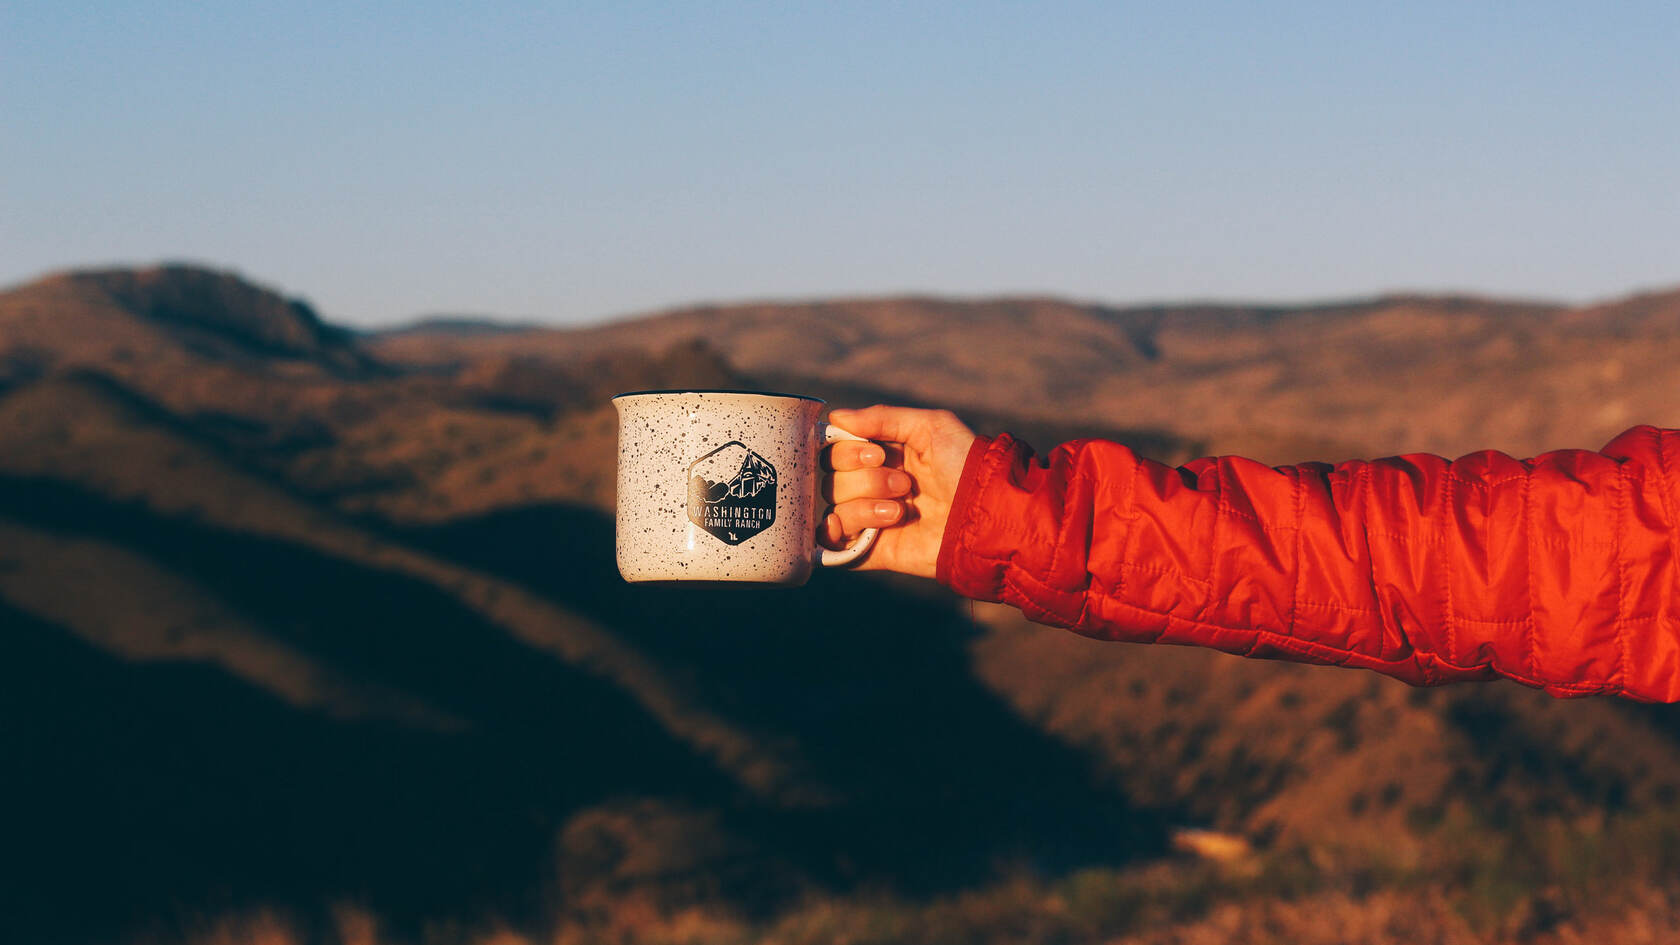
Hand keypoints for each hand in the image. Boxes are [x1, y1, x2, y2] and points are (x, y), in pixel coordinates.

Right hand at [820, 405, 977, 578]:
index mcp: (881, 455)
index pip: (836, 450)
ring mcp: (871, 519)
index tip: (877, 454)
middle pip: (833, 479)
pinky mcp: (873, 550)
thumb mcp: (930, 426)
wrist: (985, 514)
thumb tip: (834, 418)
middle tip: (904, 484)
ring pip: (836, 509)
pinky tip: (850, 528)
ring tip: (902, 511)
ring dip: (865, 506)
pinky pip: (832, 544)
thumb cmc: (965, 465)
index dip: (847, 451)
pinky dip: (831, 534)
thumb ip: (881, 418)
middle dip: (867, 479)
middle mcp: (871, 486)